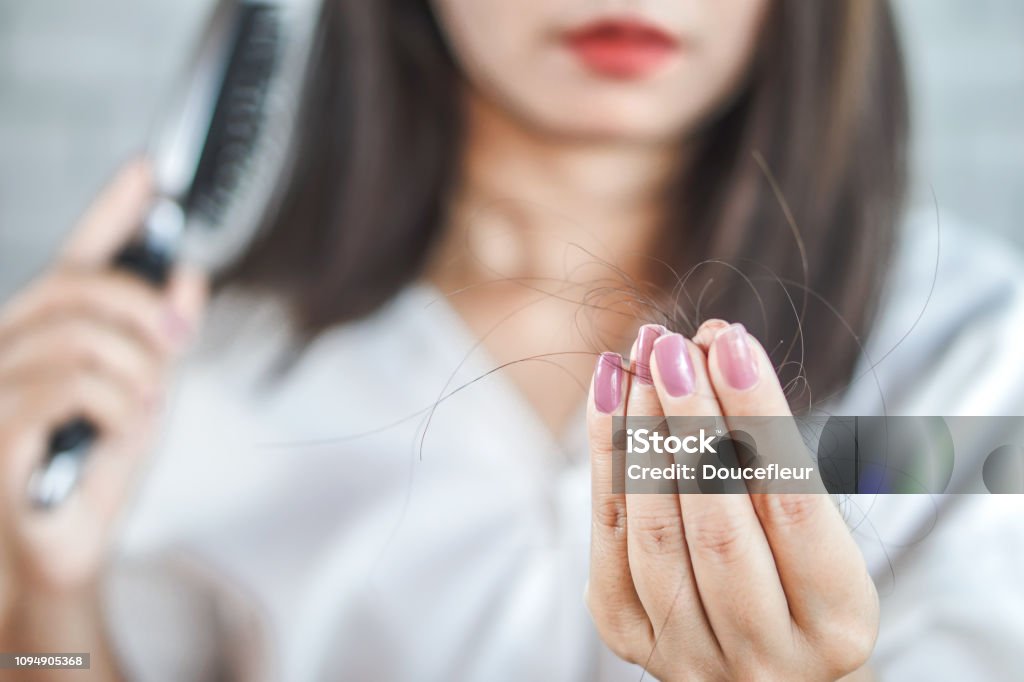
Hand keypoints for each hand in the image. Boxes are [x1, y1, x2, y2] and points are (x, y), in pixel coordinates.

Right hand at [0, 161, 206, 620]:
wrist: (61, 549)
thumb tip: (190, 275)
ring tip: (148, 406)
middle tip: (179, 339)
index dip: (111, 210)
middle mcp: (8, 347)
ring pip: (78, 339)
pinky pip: (67, 388)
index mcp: (46, 333)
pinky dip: (117, 405)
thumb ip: (162, 338)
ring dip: (136, 371)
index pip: (76, 257)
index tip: (149, 171)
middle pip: (75, 287)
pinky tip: (126, 426)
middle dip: (141, 306)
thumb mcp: (147, 395)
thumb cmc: (93, 472)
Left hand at [586, 321, 877, 680]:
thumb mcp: (818, 529)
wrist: (760, 657)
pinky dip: (606, 459)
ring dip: (642, 433)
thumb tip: (717, 349)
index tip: (732, 344)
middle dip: (690, 422)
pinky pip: (609, 541)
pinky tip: (609, 396)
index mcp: (836, 625)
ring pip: (654, 535)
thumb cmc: (800, 576)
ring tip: (640, 361)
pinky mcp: (629, 636)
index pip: (792, 506)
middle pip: (716, 525)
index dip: (758, 417)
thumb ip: (774, 454)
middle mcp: (765, 657)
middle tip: (673, 346)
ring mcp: (689, 655)